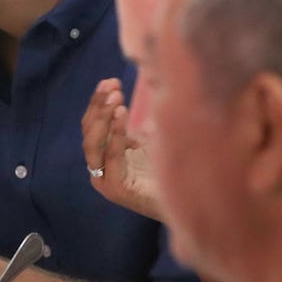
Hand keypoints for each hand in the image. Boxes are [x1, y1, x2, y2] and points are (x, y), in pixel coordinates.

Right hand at [81, 78, 162, 220]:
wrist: (193, 202)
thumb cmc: (174, 169)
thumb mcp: (154, 136)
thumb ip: (144, 117)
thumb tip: (149, 78)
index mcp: (105, 154)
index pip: (92, 124)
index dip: (98, 102)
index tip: (110, 82)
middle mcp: (101, 167)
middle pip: (88, 131)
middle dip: (98, 106)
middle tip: (112, 87)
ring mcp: (106, 180)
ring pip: (93, 143)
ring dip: (103, 118)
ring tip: (117, 99)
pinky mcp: (116, 190)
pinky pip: (111, 157)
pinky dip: (115, 135)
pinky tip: (122, 115)